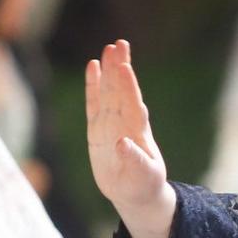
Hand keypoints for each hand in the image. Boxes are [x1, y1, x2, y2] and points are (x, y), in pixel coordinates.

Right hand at [85, 39, 174, 237]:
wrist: (134, 192)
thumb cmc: (144, 184)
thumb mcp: (143, 176)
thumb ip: (135, 160)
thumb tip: (121, 142)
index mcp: (138, 131)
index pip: (132, 104)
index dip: (128, 86)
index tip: (125, 67)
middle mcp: (125, 122)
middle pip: (121, 90)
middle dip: (120, 67)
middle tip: (119, 44)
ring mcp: (111, 123)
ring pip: (108, 91)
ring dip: (108, 70)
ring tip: (108, 48)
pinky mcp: (97, 128)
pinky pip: (93, 103)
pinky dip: (93, 85)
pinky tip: (93, 66)